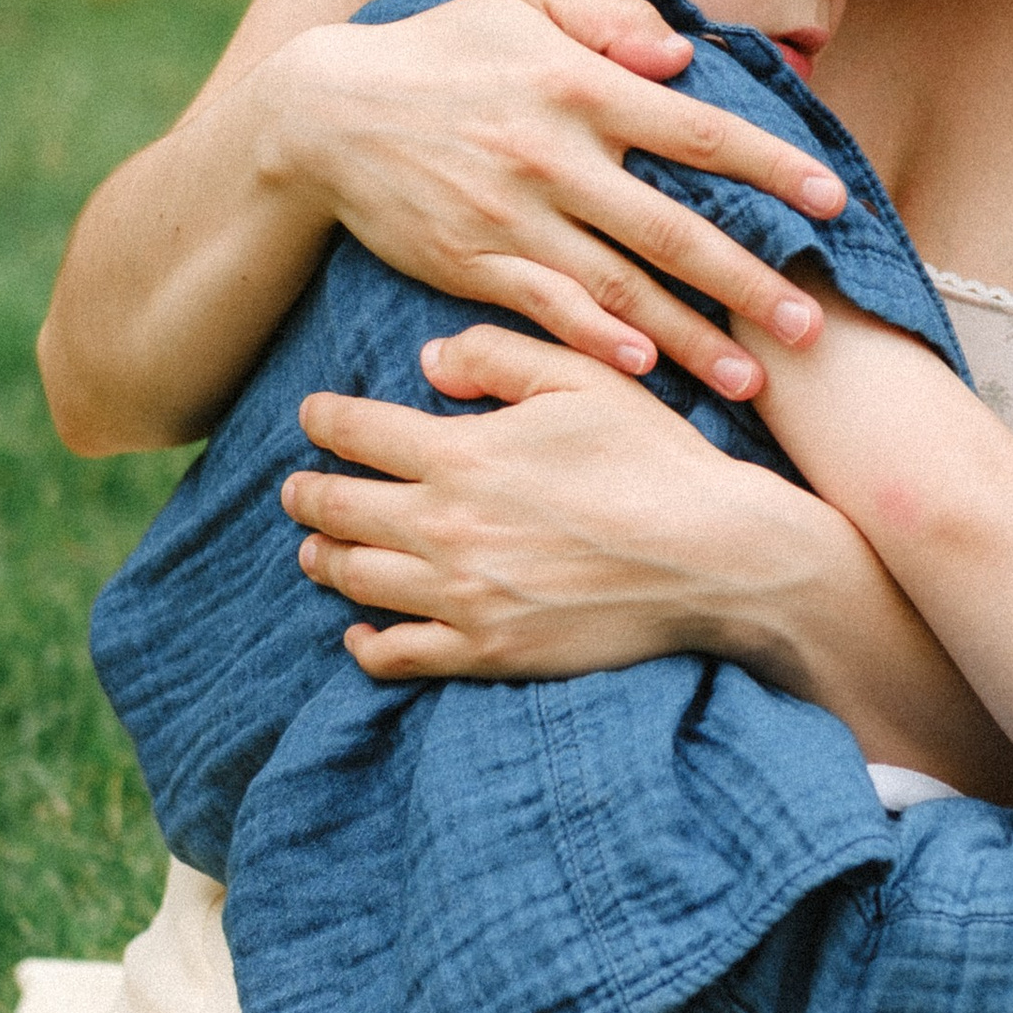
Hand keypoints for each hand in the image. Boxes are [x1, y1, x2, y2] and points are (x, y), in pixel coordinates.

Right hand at [264, 0, 847, 405]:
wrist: (324, 114)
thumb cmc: (441, 53)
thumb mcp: (523, 6)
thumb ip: (610, 21)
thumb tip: (684, 56)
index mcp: (578, 85)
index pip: (698, 131)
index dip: (772, 168)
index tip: (833, 201)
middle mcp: (552, 156)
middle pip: (673, 229)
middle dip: (749, 282)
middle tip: (813, 327)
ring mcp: (512, 217)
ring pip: (619, 288)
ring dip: (690, 339)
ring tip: (752, 380)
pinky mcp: (473, 264)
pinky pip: (549, 313)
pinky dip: (599, 345)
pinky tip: (648, 374)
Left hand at [284, 324, 808, 682]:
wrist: (715, 558)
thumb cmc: (655, 460)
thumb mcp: (584, 380)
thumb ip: (497, 358)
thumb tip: (425, 361)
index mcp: (461, 454)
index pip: (355, 432)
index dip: (322, 419)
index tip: (312, 415)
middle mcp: (445, 528)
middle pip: (337, 510)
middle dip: (306, 493)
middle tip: (297, 488)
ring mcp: (462, 596)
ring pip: (354, 580)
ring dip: (323, 559)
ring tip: (316, 550)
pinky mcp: (487, 651)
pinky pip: (398, 655)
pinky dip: (366, 644)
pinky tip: (360, 632)